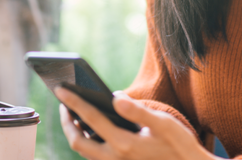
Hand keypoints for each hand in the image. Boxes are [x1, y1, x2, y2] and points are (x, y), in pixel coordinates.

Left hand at [56, 87, 217, 159]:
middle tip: (63, 105)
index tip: (61, 90)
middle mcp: (114, 159)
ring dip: (75, 134)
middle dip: (66, 122)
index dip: (73, 102)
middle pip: (77, 142)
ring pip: (85, 152)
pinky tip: (92, 131)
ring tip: (74, 115)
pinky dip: (88, 142)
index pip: (90, 119)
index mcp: (123, 144)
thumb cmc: (179, 147)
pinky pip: (95, 157)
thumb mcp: (163, 124)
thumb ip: (138, 111)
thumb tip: (115, 96)